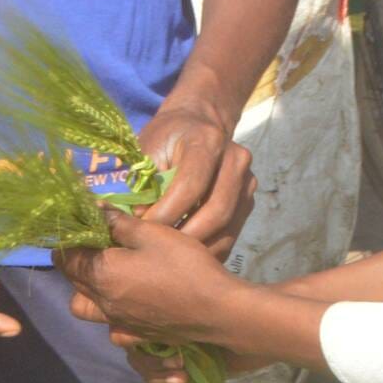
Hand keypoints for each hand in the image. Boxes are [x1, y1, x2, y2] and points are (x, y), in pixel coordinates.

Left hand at [59, 206, 237, 351]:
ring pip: (86, 307)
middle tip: (94, 243)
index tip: (78, 226)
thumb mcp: (152, 234)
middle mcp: (103, 302)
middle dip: (76, 262)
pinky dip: (110, 314)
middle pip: (73, 282)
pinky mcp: (136, 335)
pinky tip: (128, 300)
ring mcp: (119, 323)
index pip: (67, 258)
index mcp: (102, 274)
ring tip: (108, 273)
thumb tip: (95, 210)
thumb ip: (119, 222)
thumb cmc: (185, 266)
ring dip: (87, 290)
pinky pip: (110, 326)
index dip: (69, 240)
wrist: (218, 311)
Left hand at [138, 103, 255, 256]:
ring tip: (168, 258)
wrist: (197, 124)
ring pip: (226, 226)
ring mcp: (247, 181)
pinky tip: (185, 257)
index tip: (142, 229)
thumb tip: (134, 223)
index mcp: (207, 140)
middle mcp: (235, 159)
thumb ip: (142, 182)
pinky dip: (208, 248)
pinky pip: (231, 233)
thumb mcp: (147, 149)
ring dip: (196, 247)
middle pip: (215, 210)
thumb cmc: (165, 138)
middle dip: (183, 237)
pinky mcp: (249, 200)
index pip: (190, 185)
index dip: (166, 212)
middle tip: (156, 251)